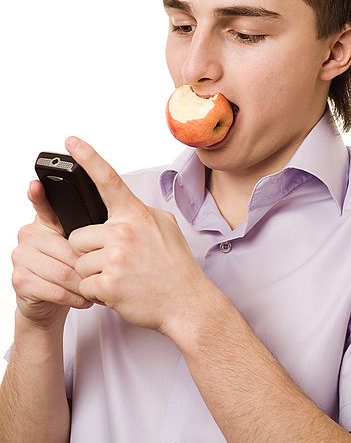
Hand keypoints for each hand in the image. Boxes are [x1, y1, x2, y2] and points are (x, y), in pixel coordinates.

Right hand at [11, 180, 92, 328]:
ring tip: (93, 287)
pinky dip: (73, 297)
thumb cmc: (70, 270)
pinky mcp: (21, 280)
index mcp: (45, 222)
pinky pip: (54, 289)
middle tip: (100, 274)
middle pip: (67, 249)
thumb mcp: (80, 247)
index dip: (39, 195)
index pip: (42, 205)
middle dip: (88, 266)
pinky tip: (82, 298)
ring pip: (62, 272)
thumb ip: (86, 231)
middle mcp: (29, 235)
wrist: (50, 304)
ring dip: (84, 284)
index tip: (37, 185)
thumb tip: (107, 224)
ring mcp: (21, 257)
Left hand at [67, 137, 210, 338]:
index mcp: (137, 215)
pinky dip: (96, 293)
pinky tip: (119, 291)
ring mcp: (116, 258)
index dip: (87, 157)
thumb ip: (139, 215)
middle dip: (89, 252)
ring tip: (121, 277)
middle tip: (116, 262)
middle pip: (78, 236)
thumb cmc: (175, 267)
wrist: (188, 302)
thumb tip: (121, 207)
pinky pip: (83, 285)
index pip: (108, 179)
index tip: (70, 140)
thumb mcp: (164, 227)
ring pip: (78, 262)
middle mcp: (124, 232)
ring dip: (93, 274)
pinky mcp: (108, 284)